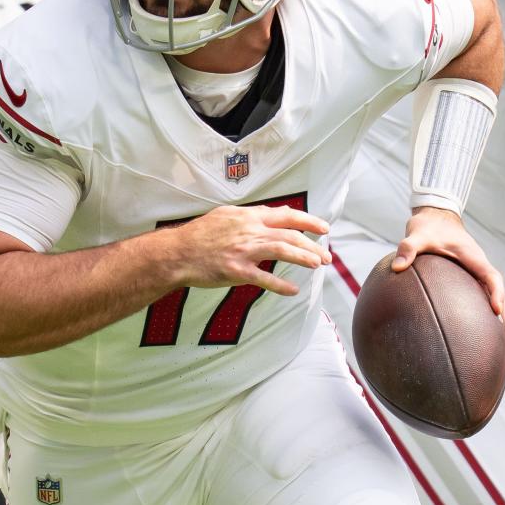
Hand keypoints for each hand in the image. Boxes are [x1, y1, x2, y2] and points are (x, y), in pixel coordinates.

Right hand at [167, 203, 330, 296]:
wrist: (177, 252)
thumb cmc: (200, 235)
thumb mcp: (226, 215)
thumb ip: (252, 216)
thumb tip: (274, 214)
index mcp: (248, 216)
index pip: (286, 215)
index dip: (308, 220)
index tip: (324, 228)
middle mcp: (249, 230)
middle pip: (289, 234)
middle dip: (312, 244)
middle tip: (326, 256)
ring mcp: (243, 250)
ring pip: (281, 251)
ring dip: (303, 258)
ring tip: (317, 265)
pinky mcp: (235, 270)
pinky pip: (263, 278)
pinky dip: (280, 285)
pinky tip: (293, 290)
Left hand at [394, 206, 504, 341]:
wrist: (435, 217)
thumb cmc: (429, 226)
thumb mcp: (416, 235)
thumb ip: (407, 248)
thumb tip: (397, 267)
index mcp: (474, 257)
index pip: (491, 277)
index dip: (495, 293)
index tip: (496, 310)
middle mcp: (479, 267)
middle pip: (500, 295)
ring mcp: (476, 274)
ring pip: (494, 298)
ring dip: (500, 320)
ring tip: (502, 346)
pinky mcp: (469, 279)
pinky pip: (481, 298)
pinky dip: (486, 315)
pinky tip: (480, 333)